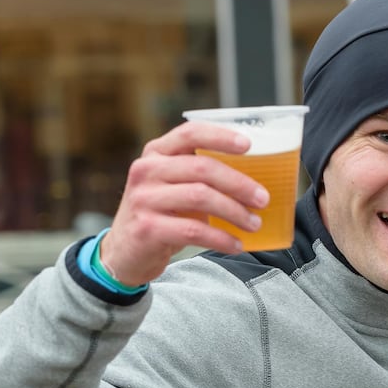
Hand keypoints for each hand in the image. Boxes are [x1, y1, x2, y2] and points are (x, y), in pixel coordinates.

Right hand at [96, 121, 271, 286]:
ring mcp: (144, 199)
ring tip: (254, 224)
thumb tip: (254, 181)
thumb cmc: (160, 216)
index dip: (221, 136)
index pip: (190, 133)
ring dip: (235, 212)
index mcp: (156, 153)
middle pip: (202, 168)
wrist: (124, 253)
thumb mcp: (173, 187)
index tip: (248, 145)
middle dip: (239, 183)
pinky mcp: (147, 228)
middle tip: (263, 199)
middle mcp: (147, 170)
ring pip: (201, 197)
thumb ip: (200, 177)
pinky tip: (236, 244)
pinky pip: (193, 231)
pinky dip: (221, 238)